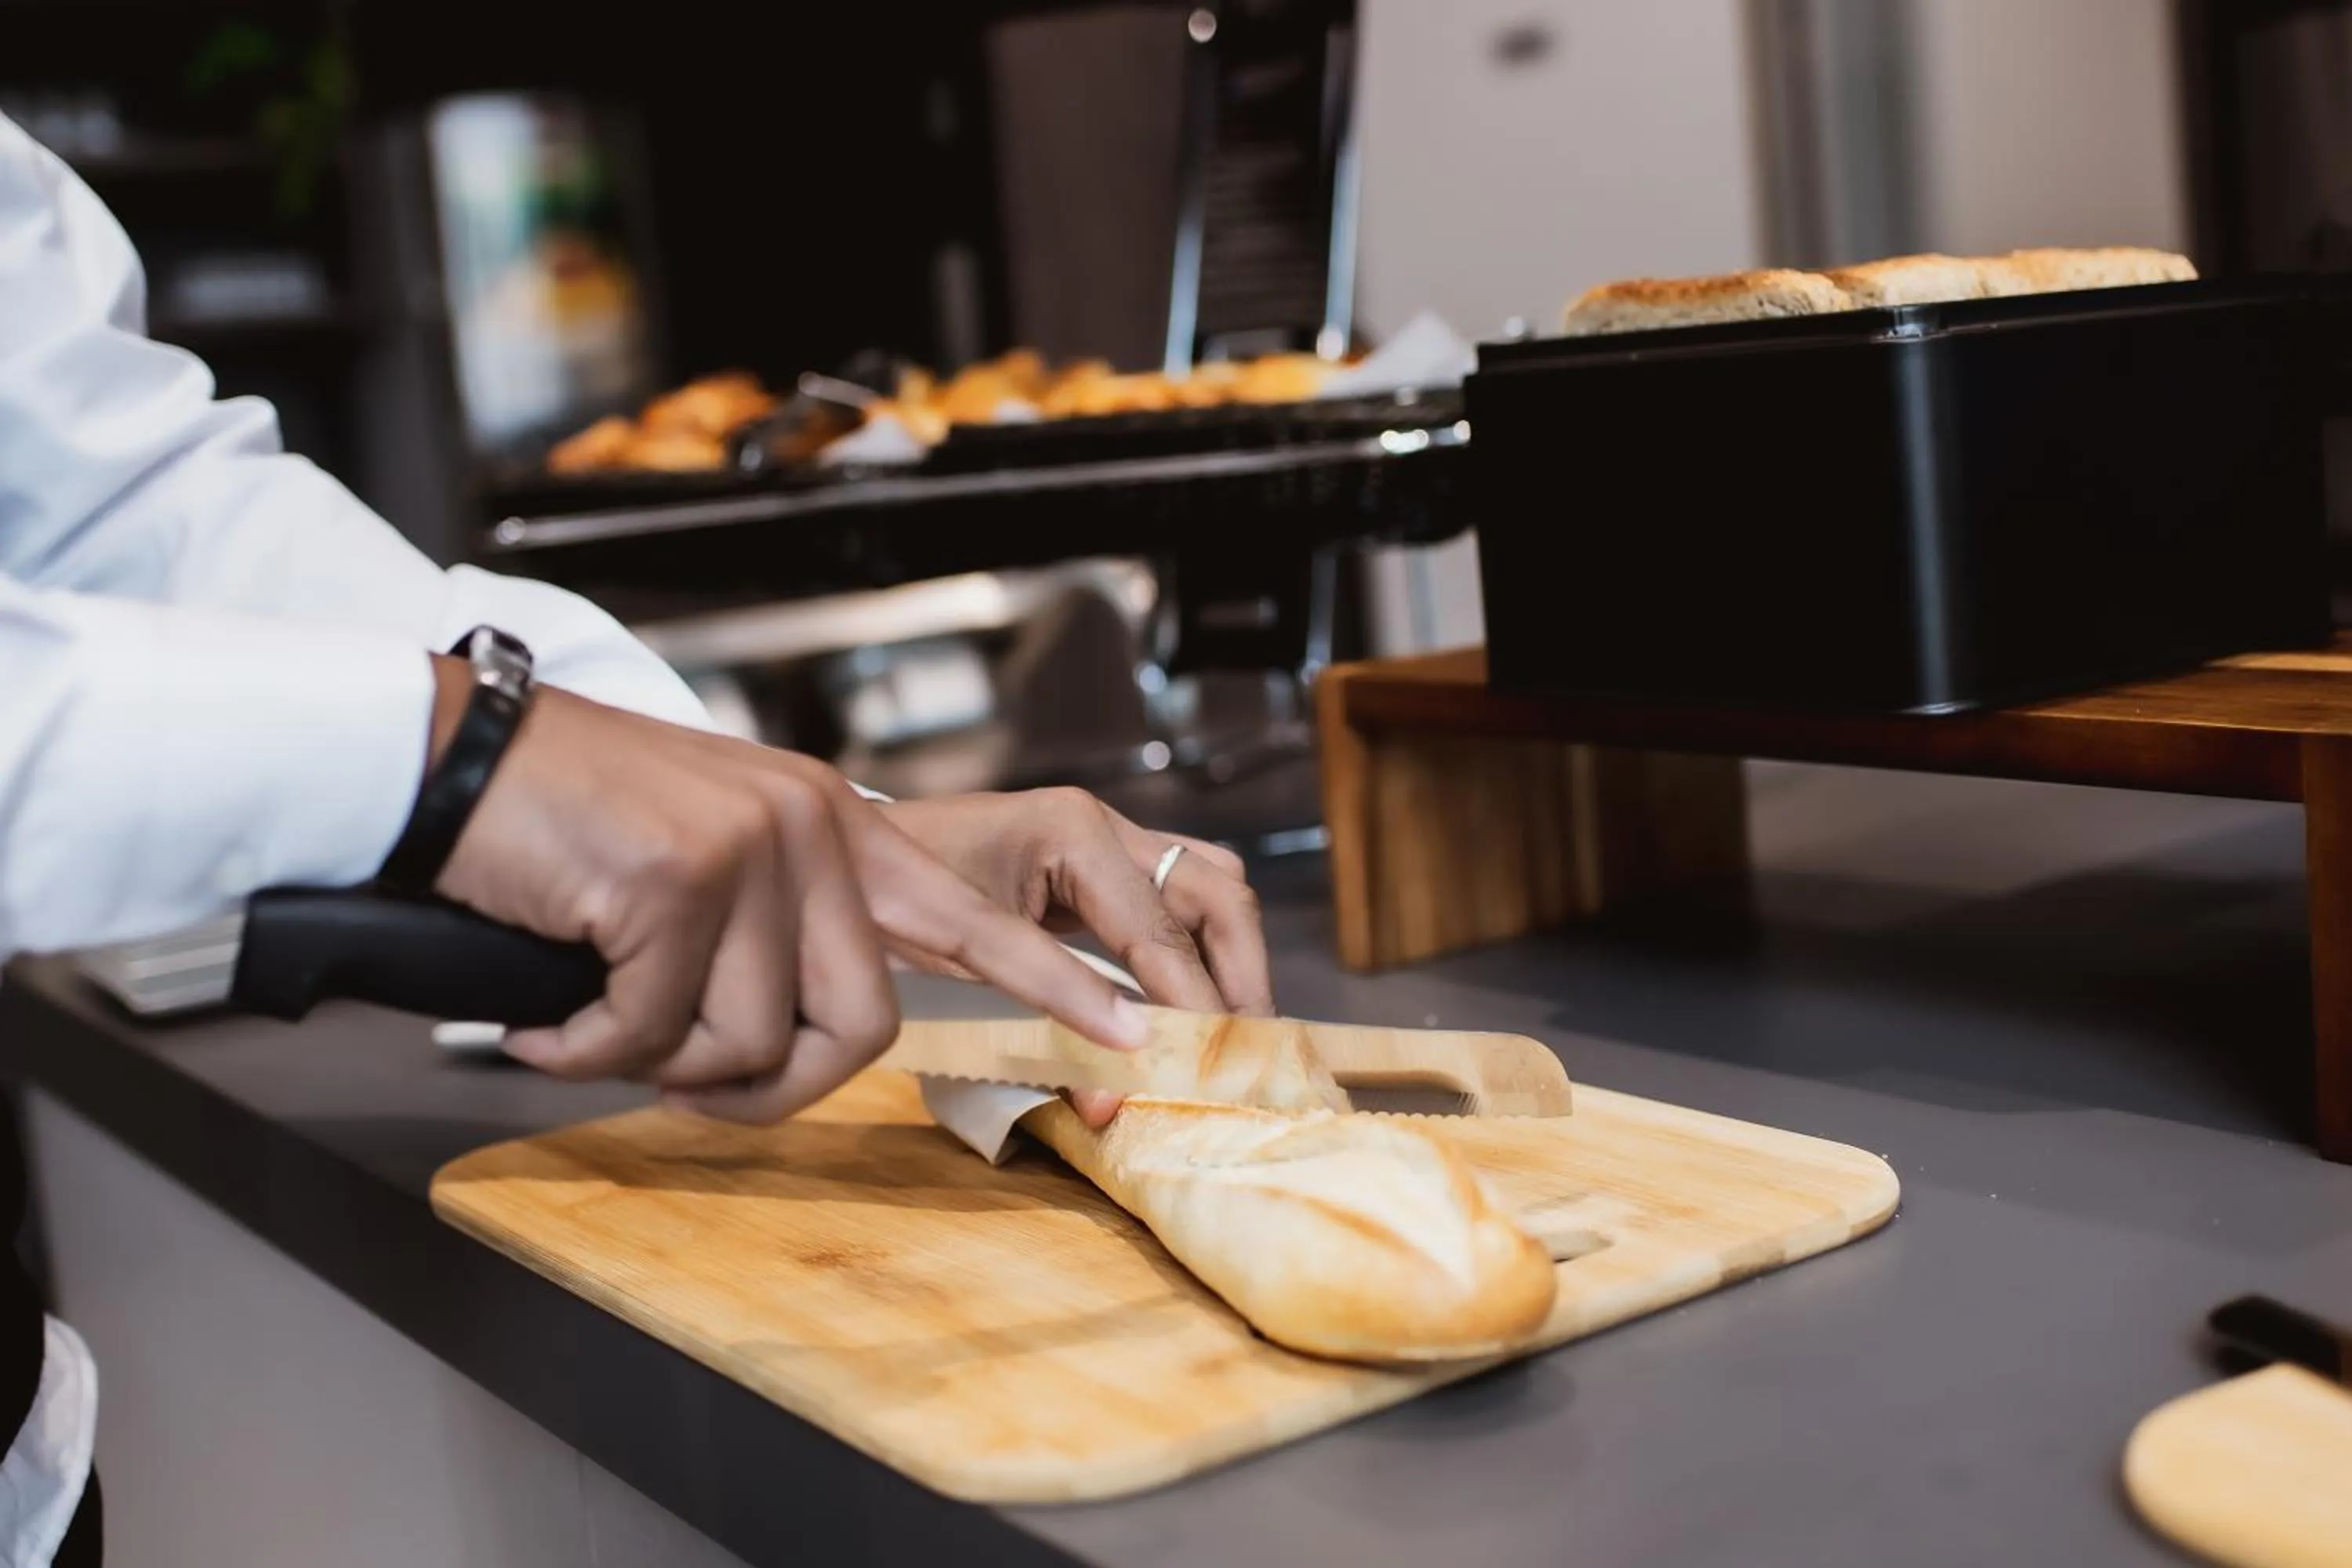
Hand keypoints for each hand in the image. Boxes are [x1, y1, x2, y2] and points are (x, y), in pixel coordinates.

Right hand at [427, 661, 1147, 1123]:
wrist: (451, 755)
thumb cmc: (570, 826)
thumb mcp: (710, 861)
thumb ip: (779, 931)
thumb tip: (790, 1046)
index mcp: (835, 825)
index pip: (972, 918)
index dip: (1056, 988)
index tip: (1137, 1038)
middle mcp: (813, 828)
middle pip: (857, 1028)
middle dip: (765, 1088)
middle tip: (682, 1085)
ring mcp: (750, 850)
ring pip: (746, 1043)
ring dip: (656, 1062)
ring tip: (589, 1012)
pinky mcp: (675, 882)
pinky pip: (651, 1038)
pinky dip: (585, 1049)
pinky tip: (546, 1011)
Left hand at [879, 789, 1273, 1125]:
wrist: (844, 850)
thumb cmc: (890, 898)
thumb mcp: (968, 965)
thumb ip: (1052, 1022)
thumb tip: (1113, 1100)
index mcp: (1072, 834)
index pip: (1162, 932)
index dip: (1196, 1007)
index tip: (1219, 1069)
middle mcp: (1103, 824)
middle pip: (1218, 894)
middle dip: (1241, 977)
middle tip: (1248, 1053)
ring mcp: (1107, 835)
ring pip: (1211, 886)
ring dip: (1231, 959)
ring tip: (1231, 1034)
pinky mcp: (1100, 860)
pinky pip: (1179, 894)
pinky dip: (1198, 946)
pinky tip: (1194, 1002)